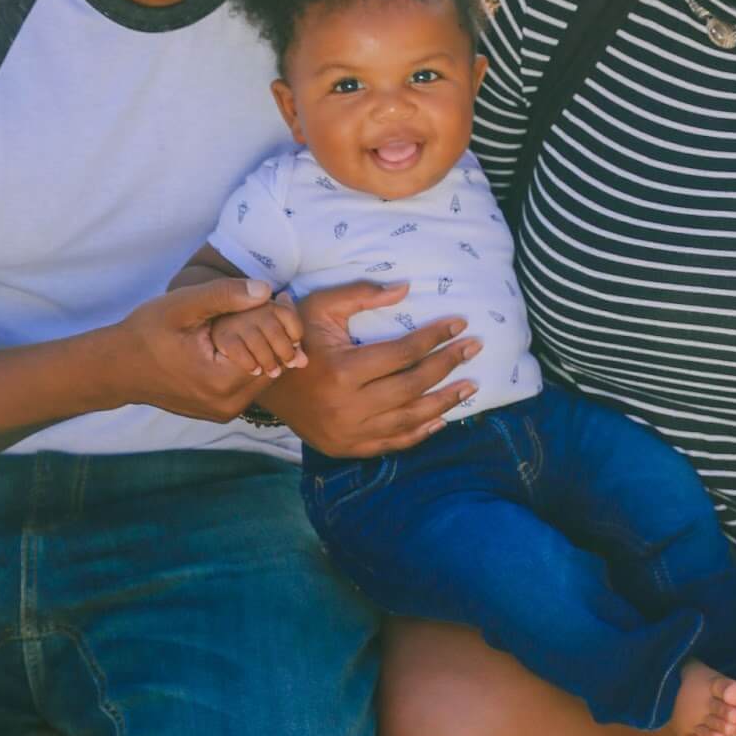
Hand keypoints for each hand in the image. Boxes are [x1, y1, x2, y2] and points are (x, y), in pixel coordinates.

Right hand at [108, 278, 286, 422]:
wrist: (117, 368)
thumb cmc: (146, 333)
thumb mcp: (182, 306)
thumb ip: (224, 296)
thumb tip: (266, 291)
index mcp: (221, 381)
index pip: (275, 349)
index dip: (280, 320)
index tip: (279, 297)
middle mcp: (227, 404)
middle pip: (274, 364)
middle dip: (277, 334)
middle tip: (272, 304)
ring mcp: (224, 412)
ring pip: (264, 375)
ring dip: (267, 348)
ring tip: (258, 318)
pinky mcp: (219, 411)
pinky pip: (249, 384)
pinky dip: (253, 361)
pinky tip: (243, 338)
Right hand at [252, 280, 481, 454]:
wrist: (262, 382)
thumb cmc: (295, 337)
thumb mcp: (321, 307)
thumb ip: (362, 294)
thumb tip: (407, 288)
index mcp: (343, 370)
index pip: (403, 354)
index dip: (435, 337)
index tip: (460, 324)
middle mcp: (348, 407)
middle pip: (412, 386)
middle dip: (448, 365)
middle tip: (474, 348)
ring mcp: (348, 432)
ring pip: (409, 419)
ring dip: (444, 402)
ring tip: (470, 385)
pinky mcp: (347, 447)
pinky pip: (393, 442)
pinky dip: (420, 432)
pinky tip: (443, 418)